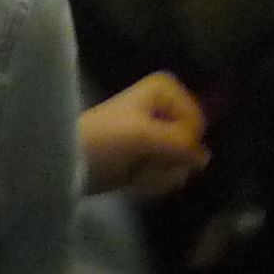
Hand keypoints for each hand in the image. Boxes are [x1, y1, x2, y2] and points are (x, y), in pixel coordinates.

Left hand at [79, 72, 208, 199]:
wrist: (67, 162)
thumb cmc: (105, 140)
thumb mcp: (143, 137)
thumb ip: (179, 145)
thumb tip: (205, 158)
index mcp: (165, 90)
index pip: (196, 122)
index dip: (183, 141)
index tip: (159, 148)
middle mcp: (164, 109)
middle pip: (188, 145)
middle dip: (168, 162)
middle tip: (144, 163)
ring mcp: (156, 136)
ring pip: (179, 164)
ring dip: (158, 175)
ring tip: (134, 173)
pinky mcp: (146, 159)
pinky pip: (165, 176)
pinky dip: (150, 184)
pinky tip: (132, 182)